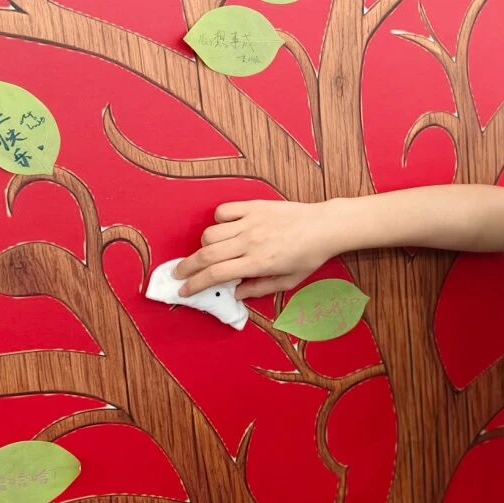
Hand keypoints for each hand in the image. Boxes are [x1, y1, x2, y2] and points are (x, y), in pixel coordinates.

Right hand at [174, 200, 337, 298]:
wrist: (324, 227)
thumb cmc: (309, 257)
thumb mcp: (288, 281)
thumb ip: (260, 289)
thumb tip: (235, 294)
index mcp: (259, 263)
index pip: (216, 275)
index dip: (195, 284)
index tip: (184, 290)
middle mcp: (250, 242)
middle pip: (206, 255)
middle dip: (187, 267)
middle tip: (179, 274)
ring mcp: (251, 222)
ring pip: (211, 233)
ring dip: (205, 246)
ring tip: (211, 253)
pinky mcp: (254, 207)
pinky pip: (223, 211)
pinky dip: (218, 221)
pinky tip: (225, 229)